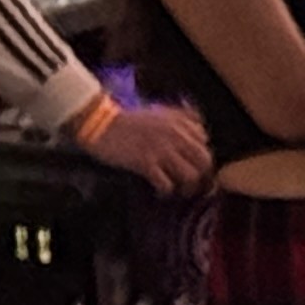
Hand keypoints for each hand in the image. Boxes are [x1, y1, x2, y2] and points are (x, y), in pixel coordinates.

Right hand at [83, 101, 211, 194]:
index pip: (205, 142)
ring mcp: (162, 150)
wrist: (100, 124)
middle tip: (193, 184)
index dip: (200, 156)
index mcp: (181, 122)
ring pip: (190, 175)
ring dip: (187, 187)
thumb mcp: (161, 112)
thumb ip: (183, 117)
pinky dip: (166, 192)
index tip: (193, 165)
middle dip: (202, 175)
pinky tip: (160, 193)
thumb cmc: (129, 120)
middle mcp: (176, 136)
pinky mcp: (146, 163)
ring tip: (179, 190)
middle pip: (204, 161)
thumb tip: (200, 128)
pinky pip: (166, 184)